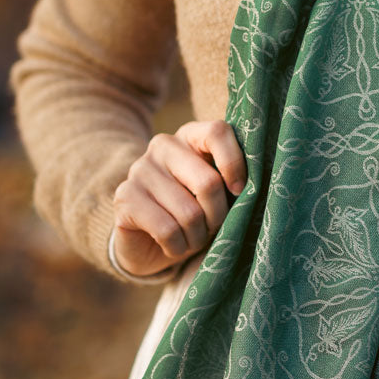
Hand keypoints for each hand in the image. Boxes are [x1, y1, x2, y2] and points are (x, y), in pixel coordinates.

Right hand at [112, 119, 246, 276]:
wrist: (149, 244)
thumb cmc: (195, 213)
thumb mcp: (217, 195)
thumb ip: (232, 182)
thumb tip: (254, 187)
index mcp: (190, 136)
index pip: (217, 131)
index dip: (235, 164)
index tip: (240, 191)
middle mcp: (162, 145)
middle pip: (208, 182)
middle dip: (218, 216)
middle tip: (212, 228)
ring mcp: (139, 170)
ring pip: (189, 213)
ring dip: (197, 237)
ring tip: (192, 238)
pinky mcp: (124, 198)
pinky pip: (167, 230)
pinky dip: (177, 246)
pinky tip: (173, 246)